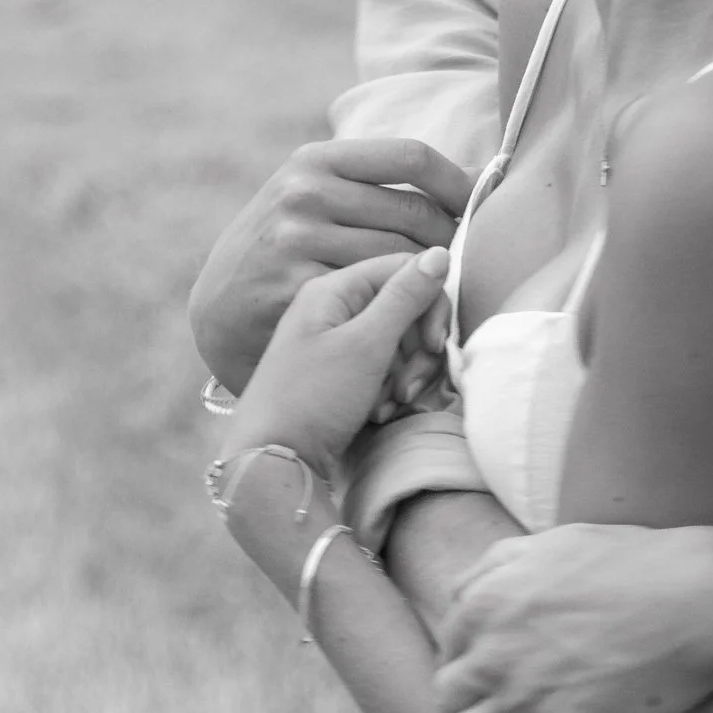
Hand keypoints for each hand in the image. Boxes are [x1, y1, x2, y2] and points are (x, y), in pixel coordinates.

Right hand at [189, 138, 471, 396]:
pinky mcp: (299, 288)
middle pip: (417, 214)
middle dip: (454, 241)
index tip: (478, 208)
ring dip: (437, 281)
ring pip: (405, 259)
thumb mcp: (309, 197)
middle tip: (468, 265)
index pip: (412, 157)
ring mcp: (298, 240)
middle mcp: (304, 193)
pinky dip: (407, 310)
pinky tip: (417, 320)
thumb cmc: (284, 251)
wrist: (219, 310)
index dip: (458, 183)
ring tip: (449, 291)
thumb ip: (369, 184)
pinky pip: (379, 297)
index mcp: (316, 161)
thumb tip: (469, 174)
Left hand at [220, 249, 450, 474]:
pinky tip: (379, 412)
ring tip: (390, 404)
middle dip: (419, 351)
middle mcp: (335, 309)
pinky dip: (392, 391)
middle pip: (407, 310)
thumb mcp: (365, 345)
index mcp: (335, 289)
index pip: (405, 270)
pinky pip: (387, 369)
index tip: (435, 345)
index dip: (431, 305)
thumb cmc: (312, 399)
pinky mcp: (343, 373)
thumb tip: (440, 253)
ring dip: (408, 376)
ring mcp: (338, 342)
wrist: (272, 460)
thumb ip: (405, 297)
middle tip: (408, 387)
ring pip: (402, 344)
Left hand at [436, 523, 712, 712]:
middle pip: (450, 699)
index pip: (448, 652)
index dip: (477, 666)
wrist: (701, 602)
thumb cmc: (636, 566)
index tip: (507, 675)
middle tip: (514, 710)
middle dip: (477, 705)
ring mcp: (523, 702)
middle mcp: (491, 655)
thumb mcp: (553, 544)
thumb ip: (495, 567)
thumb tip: (464, 600)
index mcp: (484, 604)